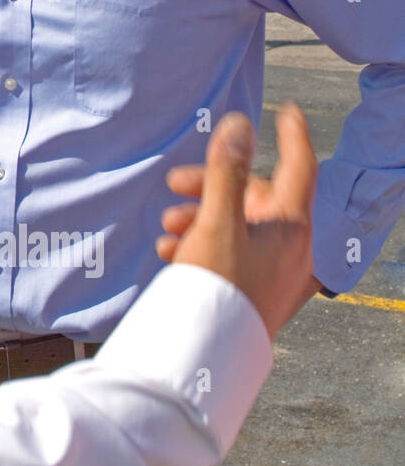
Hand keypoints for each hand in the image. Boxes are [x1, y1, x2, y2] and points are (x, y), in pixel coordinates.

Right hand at [157, 104, 316, 339]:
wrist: (210, 354)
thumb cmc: (220, 288)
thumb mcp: (217, 223)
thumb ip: (226, 172)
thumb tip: (239, 125)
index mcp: (290, 227)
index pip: (299, 167)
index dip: (293, 136)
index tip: (287, 110)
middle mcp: (289, 248)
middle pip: (254, 197)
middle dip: (211, 186)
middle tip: (174, 185)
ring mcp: (274, 272)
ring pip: (238, 226)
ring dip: (199, 217)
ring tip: (167, 229)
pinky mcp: (255, 292)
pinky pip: (231, 254)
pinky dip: (203, 244)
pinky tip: (172, 252)